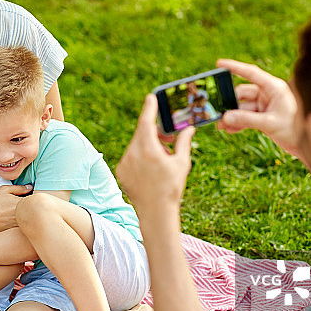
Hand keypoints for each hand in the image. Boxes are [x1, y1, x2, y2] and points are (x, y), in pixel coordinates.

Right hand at [0, 184, 32, 232]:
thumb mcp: (4, 190)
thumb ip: (19, 188)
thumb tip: (30, 187)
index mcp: (21, 203)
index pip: (34, 201)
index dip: (32, 200)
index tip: (28, 199)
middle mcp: (22, 215)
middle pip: (33, 212)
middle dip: (30, 210)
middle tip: (22, 208)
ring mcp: (18, 225)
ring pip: (28, 221)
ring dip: (26, 218)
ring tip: (15, 215)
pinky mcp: (13, 232)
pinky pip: (21, 229)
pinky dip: (19, 226)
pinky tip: (10, 222)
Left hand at [116, 94, 194, 210]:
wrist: (156, 212)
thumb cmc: (171, 187)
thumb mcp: (181, 163)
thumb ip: (183, 142)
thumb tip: (189, 129)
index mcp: (148, 149)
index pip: (146, 121)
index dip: (150, 108)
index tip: (151, 97)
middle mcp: (132, 154)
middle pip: (142, 133)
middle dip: (154, 132)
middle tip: (168, 136)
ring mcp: (124, 163)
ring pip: (136, 145)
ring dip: (148, 145)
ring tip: (162, 157)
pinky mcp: (121, 171)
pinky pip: (131, 157)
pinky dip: (140, 156)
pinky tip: (151, 168)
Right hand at [214, 59, 300, 156]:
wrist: (307, 146)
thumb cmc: (295, 130)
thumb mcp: (270, 123)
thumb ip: (247, 120)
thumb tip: (226, 118)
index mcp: (274, 88)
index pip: (251, 73)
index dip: (235, 67)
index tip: (219, 64)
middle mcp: (268, 94)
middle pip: (242, 93)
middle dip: (229, 103)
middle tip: (217, 112)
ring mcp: (265, 105)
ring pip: (242, 107)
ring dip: (232, 116)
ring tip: (221, 126)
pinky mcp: (263, 117)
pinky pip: (246, 117)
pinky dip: (238, 123)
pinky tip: (229, 130)